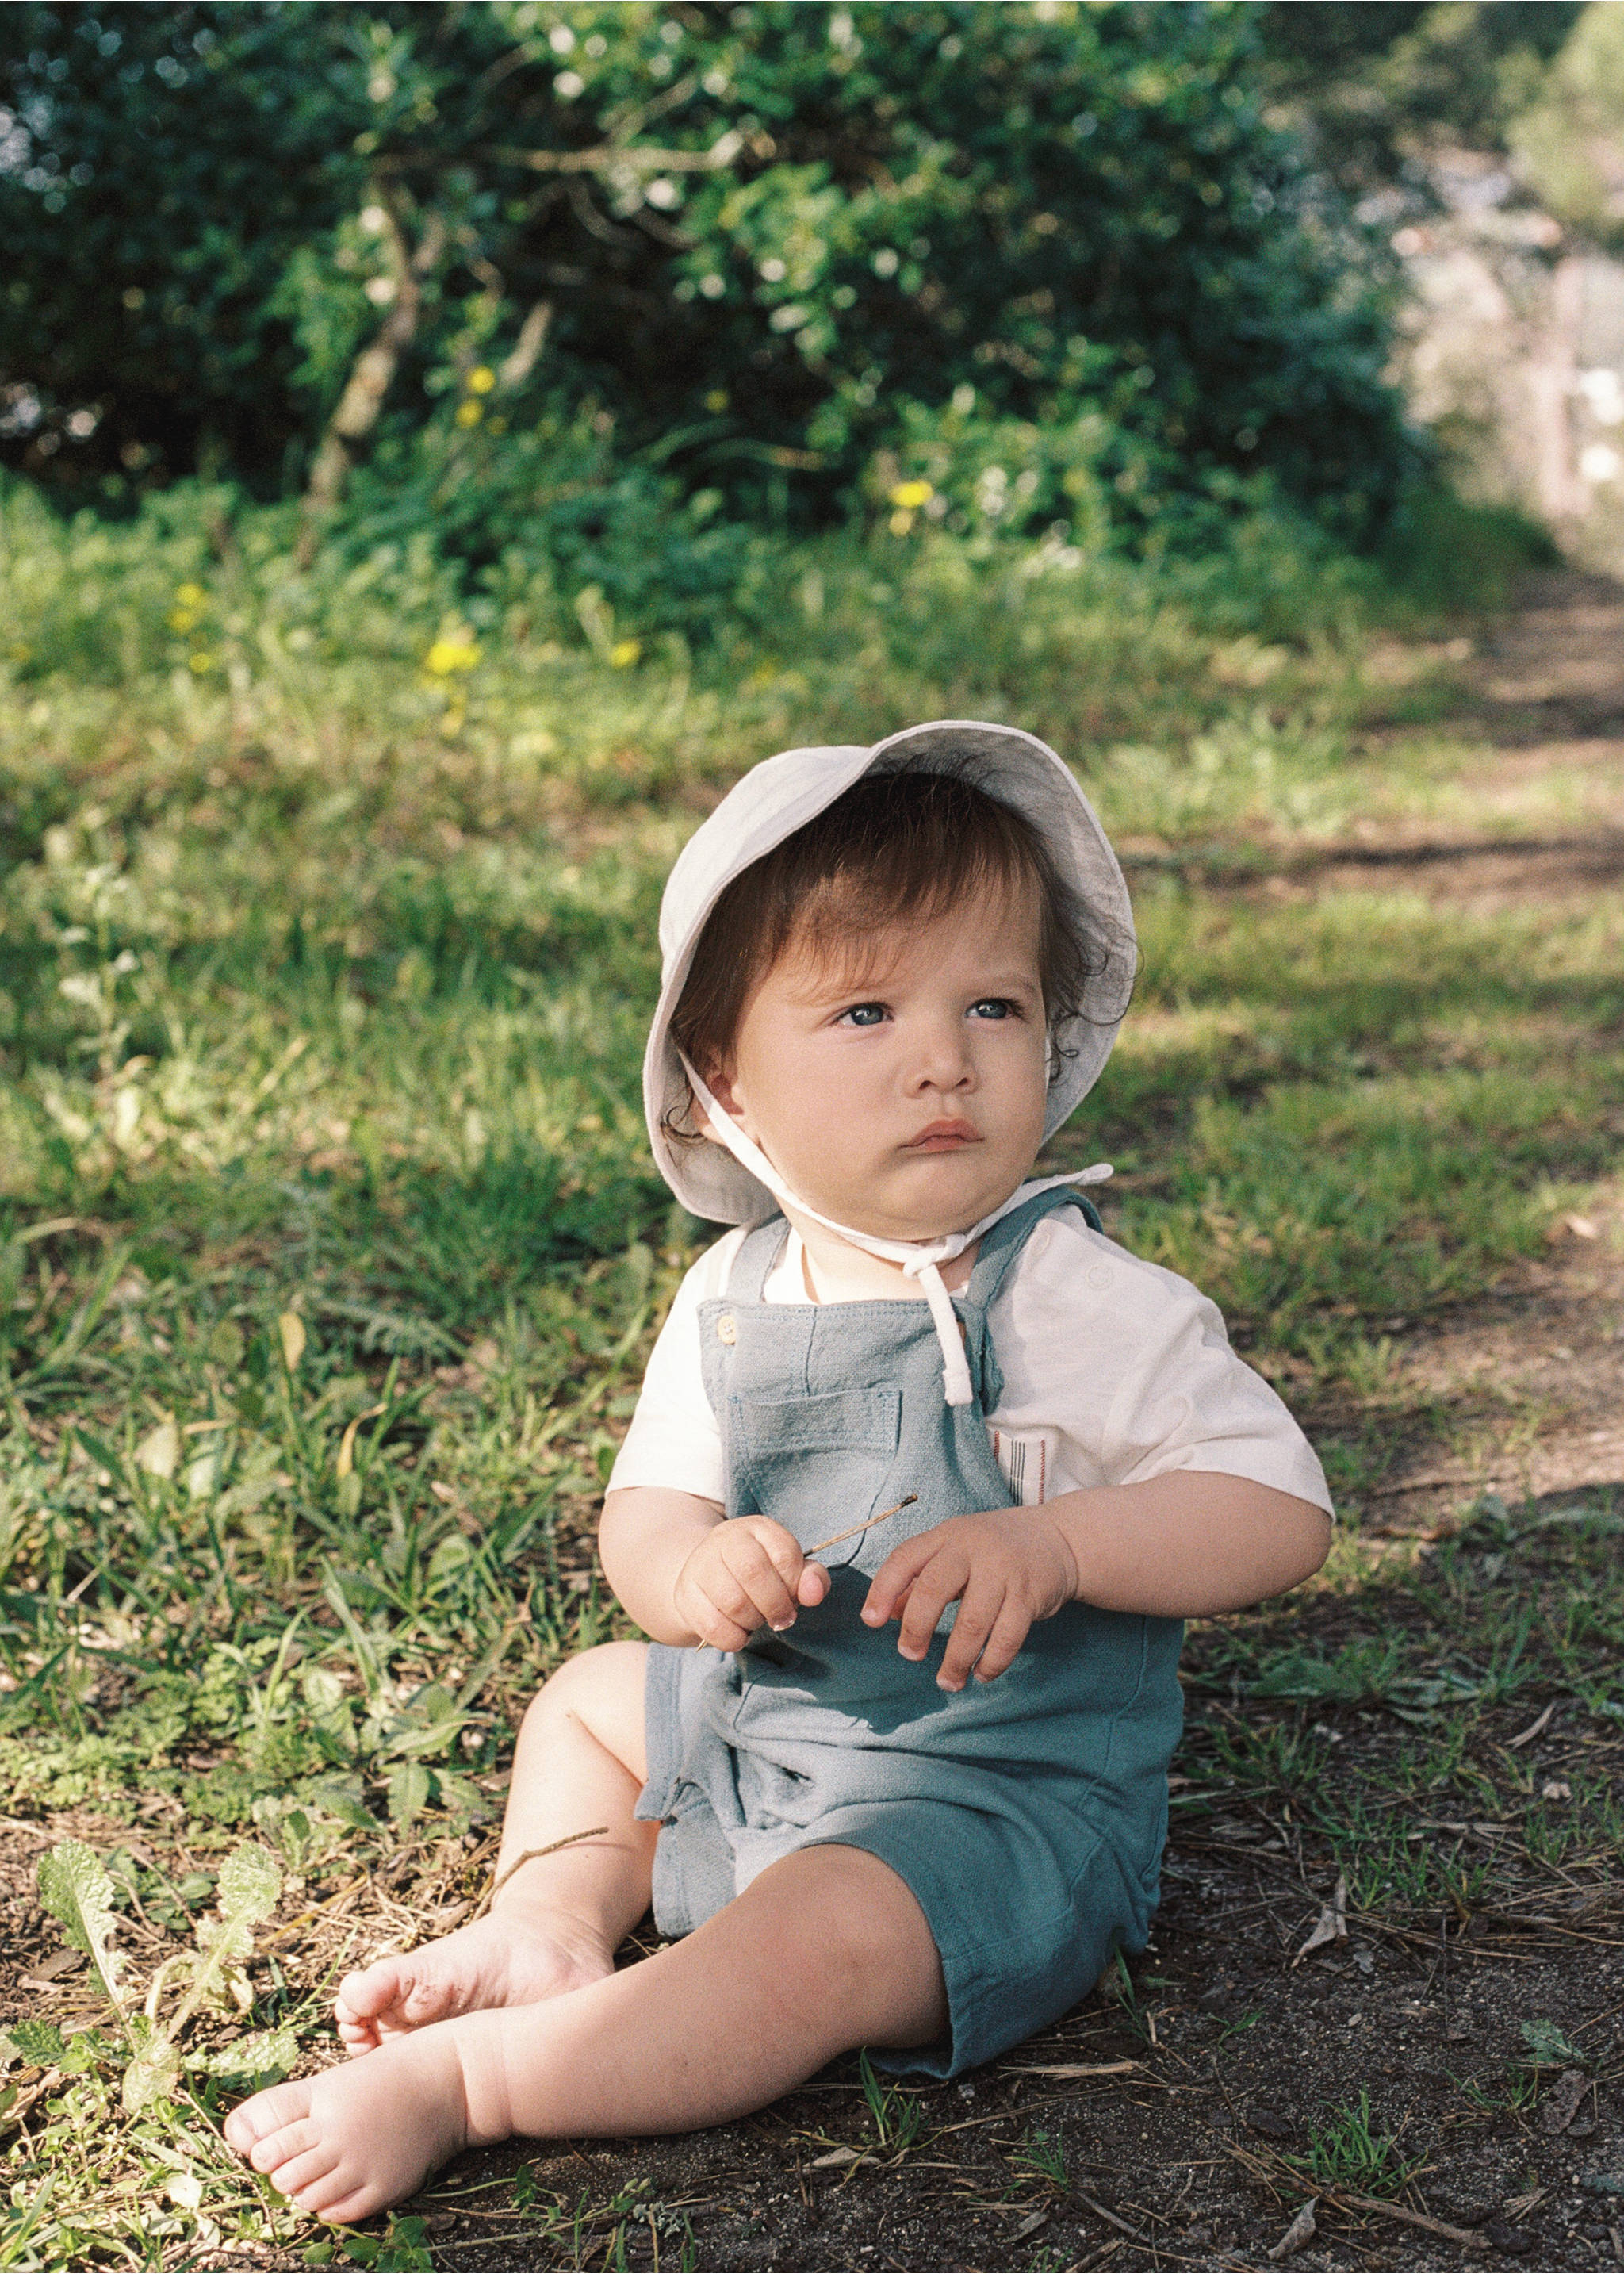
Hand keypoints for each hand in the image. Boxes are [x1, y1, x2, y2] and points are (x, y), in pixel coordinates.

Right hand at [672, 1516, 829, 1650]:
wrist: (708, 1581)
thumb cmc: (759, 1577)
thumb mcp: (788, 1570)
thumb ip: (811, 1578)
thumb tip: (814, 1593)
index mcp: (758, 1528)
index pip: (785, 1554)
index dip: (795, 1584)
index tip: (795, 1598)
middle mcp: (726, 1539)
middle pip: (754, 1573)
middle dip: (775, 1606)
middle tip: (780, 1618)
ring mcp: (700, 1565)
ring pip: (733, 1603)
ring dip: (753, 1622)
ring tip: (756, 1620)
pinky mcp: (685, 1594)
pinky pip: (713, 1626)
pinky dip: (733, 1638)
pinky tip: (738, 1631)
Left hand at [860, 1511, 1077, 1691]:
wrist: (1058, 1539)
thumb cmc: (994, 1550)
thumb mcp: (955, 1550)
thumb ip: (921, 1579)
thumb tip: (890, 1613)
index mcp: (947, 1535)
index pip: (905, 1559)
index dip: (883, 1591)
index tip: (871, 1622)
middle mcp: (973, 1548)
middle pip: (934, 1589)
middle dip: (917, 1629)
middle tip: (910, 1655)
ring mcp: (1004, 1570)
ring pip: (973, 1621)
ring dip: (956, 1659)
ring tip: (947, 1682)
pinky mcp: (1030, 1595)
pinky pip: (1007, 1636)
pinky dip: (992, 1662)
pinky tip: (981, 1674)